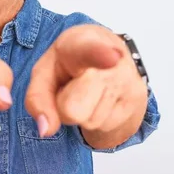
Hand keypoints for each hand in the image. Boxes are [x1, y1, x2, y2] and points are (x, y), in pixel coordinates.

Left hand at [25, 25, 146, 145]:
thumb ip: (37, 99)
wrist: (110, 53)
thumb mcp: (44, 73)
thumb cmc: (71, 62)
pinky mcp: (137, 99)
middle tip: (74, 86)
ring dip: (83, 113)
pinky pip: (104, 127)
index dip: (99, 54)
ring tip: (89, 91)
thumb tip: (46, 129)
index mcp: (82, 44)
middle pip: (73, 109)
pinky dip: (98, 118)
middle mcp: (113, 59)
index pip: (90, 50)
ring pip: (89, 121)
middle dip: (65, 106)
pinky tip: (102, 98)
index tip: (111, 57)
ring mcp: (128, 80)